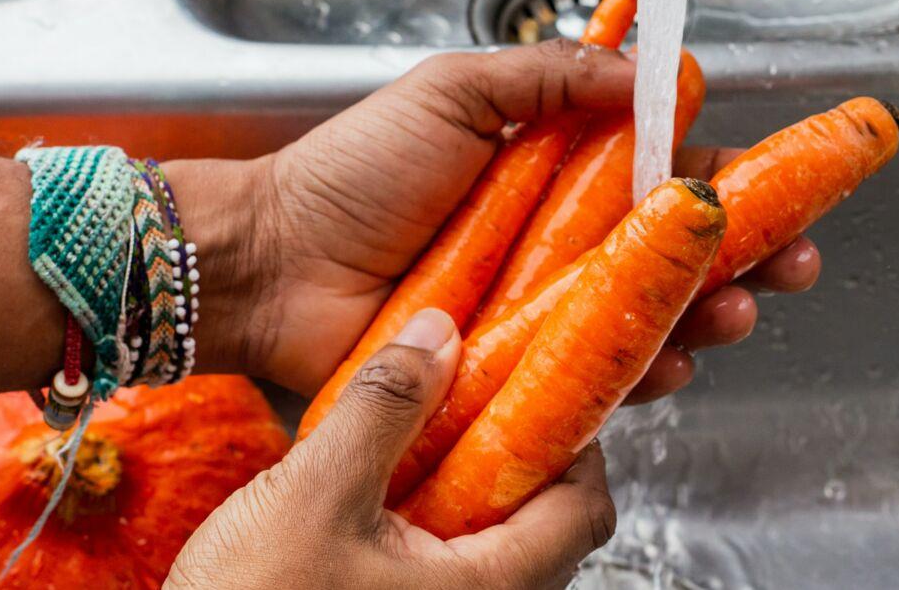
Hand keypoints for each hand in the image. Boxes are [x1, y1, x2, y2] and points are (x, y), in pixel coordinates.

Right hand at [167, 309, 614, 589]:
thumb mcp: (312, 492)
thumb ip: (382, 408)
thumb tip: (437, 334)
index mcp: (490, 589)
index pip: (586, 508)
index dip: (574, 441)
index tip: (534, 388)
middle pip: (546, 521)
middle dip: (512, 452)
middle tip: (473, 398)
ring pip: (493, 539)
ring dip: (467, 480)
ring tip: (421, 433)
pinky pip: (448, 561)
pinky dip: (432, 513)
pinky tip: (384, 485)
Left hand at [168, 39, 820, 397]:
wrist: (276, 264)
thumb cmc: (350, 175)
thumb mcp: (454, 90)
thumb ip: (549, 75)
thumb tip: (641, 69)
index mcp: (554, 171)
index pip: (662, 174)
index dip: (726, 183)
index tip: (783, 187)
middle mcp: (558, 243)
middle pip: (675, 253)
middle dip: (747, 260)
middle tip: (790, 264)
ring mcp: (542, 311)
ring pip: (649, 318)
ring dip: (708, 318)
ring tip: (735, 313)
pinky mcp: (519, 369)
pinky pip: (596, 377)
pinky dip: (642, 375)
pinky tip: (671, 365)